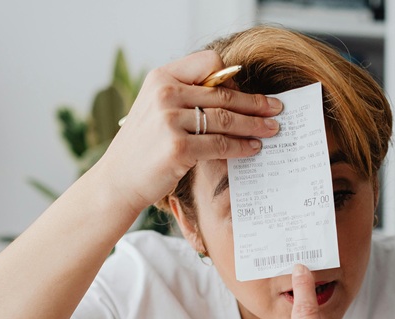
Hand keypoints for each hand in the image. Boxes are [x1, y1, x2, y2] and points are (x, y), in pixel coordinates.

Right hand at [94, 50, 282, 215]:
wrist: (118, 180)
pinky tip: (254, 148)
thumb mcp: (156, 108)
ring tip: (272, 130)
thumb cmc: (143, 146)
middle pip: (223, 93)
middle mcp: (164, 94)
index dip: (232, 78)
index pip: (208, 62)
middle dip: (255, 103)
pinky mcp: (178, 148)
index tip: (248, 92)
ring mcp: (170, 121)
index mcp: (161, 77)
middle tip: (277, 109)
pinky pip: (221, 144)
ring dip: (254, 125)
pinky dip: (242, 146)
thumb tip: (234, 95)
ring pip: (226, 119)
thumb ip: (186, 96)